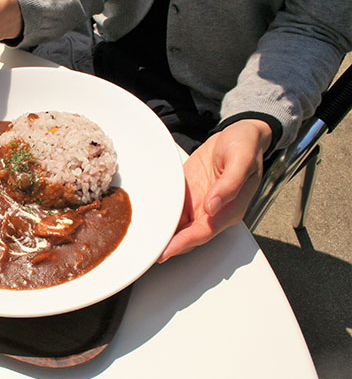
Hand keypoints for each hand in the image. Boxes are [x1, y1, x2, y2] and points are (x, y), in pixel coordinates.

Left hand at [158, 119, 272, 262]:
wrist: (240, 133)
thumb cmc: (245, 146)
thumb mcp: (242, 160)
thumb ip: (230, 185)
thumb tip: (213, 206)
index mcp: (229, 209)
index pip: (203, 232)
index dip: (183, 243)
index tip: (166, 251)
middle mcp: (212, 211)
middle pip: (187, 235)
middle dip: (168, 246)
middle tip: (146, 253)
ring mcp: (199, 204)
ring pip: (178, 226)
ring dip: (162, 235)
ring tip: (142, 243)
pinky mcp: (189, 194)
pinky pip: (173, 210)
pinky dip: (161, 218)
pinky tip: (147, 222)